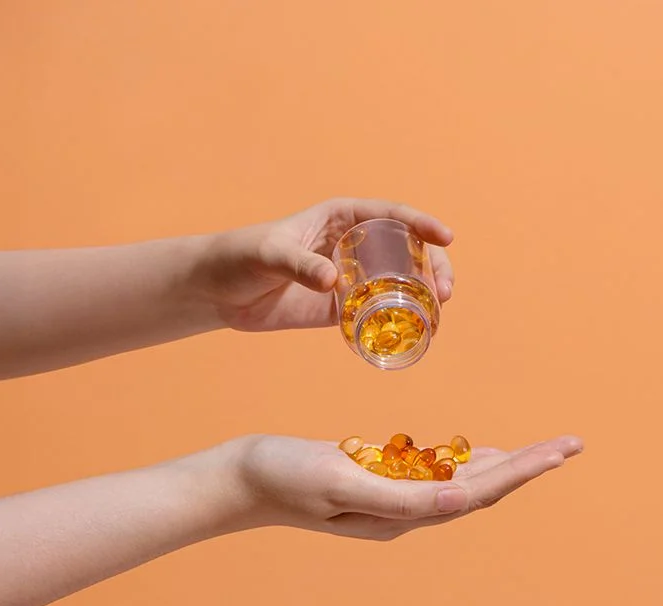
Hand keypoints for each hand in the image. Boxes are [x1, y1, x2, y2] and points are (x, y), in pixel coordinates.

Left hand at [192, 198, 457, 331]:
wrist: (216, 290)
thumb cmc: (239, 256)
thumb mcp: (270, 253)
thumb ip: (300, 264)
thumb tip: (333, 282)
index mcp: (342, 216)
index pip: (393, 215)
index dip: (423, 223)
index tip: (446, 237)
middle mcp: (353, 243)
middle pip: (408, 250)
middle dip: (435, 267)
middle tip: (444, 291)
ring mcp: (350, 276)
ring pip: (399, 281)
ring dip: (424, 296)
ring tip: (438, 313)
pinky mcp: (340, 306)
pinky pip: (377, 312)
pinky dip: (398, 321)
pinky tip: (413, 333)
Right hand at [199, 434, 582, 540]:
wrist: (238, 480)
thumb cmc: (283, 475)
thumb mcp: (340, 479)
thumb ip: (400, 495)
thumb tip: (459, 498)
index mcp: (403, 513)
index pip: (478, 490)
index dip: (524, 469)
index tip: (562, 450)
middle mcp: (405, 513)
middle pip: (481, 487)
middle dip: (529, 465)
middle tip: (572, 444)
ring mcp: (391, 500)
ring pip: (462, 482)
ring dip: (503, 464)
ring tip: (543, 450)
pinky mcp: (377, 483)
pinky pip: (433, 473)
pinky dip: (462, 460)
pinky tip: (475, 451)